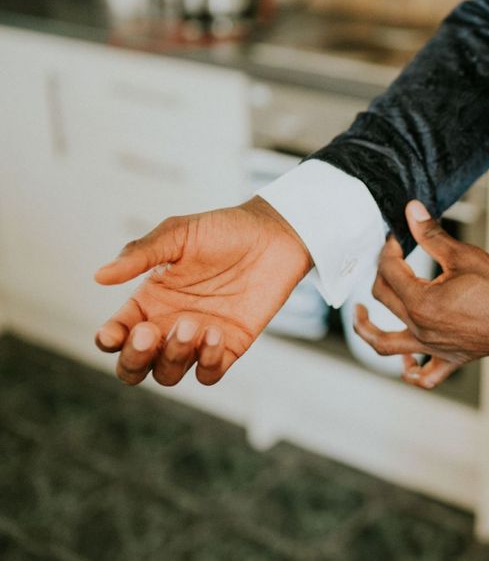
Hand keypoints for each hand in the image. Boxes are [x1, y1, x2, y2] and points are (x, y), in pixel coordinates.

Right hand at [94, 197, 311, 385]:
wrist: (274, 235)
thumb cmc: (223, 230)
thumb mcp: (178, 234)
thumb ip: (141, 254)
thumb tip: (99, 276)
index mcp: (150, 299)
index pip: (117, 333)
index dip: (109, 339)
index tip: (113, 331)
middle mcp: (169, 324)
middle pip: (134, 366)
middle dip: (134, 359)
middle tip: (149, 333)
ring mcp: (199, 339)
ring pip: (168, 374)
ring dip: (173, 357)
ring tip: (191, 324)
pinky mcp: (230, 346)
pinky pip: (208, 374)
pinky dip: (207, 363)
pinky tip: (216, 334)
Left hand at [354, 200, 488, 388]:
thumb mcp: (464, 256)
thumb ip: (431, 235)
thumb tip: (413, 212)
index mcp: (422, 303)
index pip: (390, 271)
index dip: (389, 248)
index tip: (397, 236)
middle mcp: (422, 329)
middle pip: (384, 299)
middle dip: (381, 272)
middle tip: (390, 257)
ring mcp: (434, 347)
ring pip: (386, 345)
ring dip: (368, 330)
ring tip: (360, 316)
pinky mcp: (451, 358)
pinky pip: (424, 376)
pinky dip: (410, 371)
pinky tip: (405, 361)